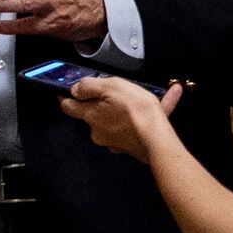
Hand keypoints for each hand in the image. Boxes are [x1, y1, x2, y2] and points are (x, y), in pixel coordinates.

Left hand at [60, 73, 182, 159]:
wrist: (157, 139)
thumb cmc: (134, 110)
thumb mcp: (110, 87)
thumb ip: (89, 86)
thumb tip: (75, 89)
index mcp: (90, 116)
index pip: (68, 107)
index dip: (65, 97)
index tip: (65, 91)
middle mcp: (97, 132)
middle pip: (94, 114)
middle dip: (103, 103)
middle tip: (117, 92)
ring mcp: (113, 141)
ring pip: (116, 120)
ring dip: (127, 108)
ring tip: (146, 96)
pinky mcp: (129, 145)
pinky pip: (133, 127)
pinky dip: (143, 117)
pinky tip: (166, 99)